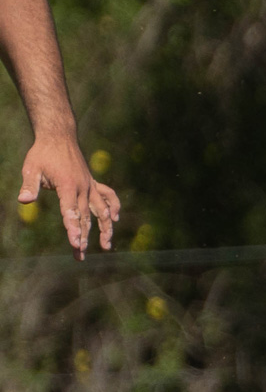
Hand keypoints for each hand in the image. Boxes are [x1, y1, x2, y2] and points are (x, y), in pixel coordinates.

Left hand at [20, 135, 118, 258]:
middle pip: (85, 216)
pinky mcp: (92, 183)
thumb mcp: (31, 168)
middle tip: (80, 254)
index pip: (71, 211)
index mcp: (67, 185)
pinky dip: (113, 206)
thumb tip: (23, 200)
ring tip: (106, 246)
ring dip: (104, 228)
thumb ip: (29, 185)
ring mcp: (89, 185)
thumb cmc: (42, 154)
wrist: (59, 137)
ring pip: (100, 210)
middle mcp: (83, 187)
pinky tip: (115, 218)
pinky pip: (107, 196)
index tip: (76, 244)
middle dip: (83, 236)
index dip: (73, 228)